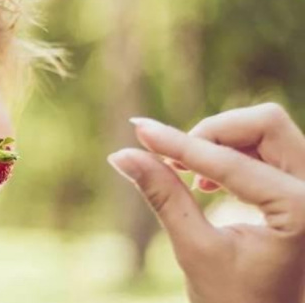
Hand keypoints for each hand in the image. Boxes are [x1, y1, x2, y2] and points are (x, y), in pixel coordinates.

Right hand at [107, 103, 304, 302]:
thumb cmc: (236, 302)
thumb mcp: (195, 249)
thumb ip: (162, 195)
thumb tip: (122, 155)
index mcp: (302, 212)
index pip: (231, 161)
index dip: (179, 144)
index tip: (140, 130)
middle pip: (265, 123)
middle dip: (213, 133)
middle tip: (175, 161)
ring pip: (266, 129)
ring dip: (221, 142)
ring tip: (188, 177)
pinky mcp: (302, 187)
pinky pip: (268, 145)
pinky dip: (232, 152)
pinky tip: (207, 182)